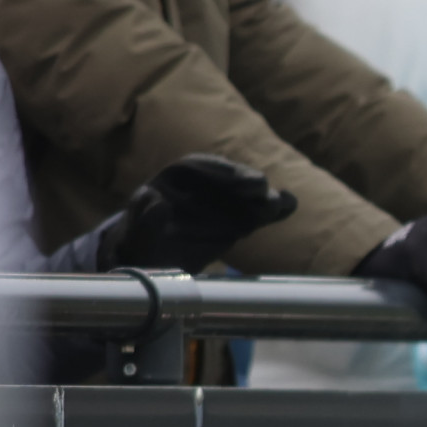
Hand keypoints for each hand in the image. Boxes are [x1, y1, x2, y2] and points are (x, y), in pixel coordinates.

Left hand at [91, 154, 297, 272]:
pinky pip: (259, 213)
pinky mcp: (240, 220)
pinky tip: (289, 207)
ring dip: (265, 198)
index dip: (219, 172)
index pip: (200, 166)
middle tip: (260, 190)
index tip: (237, 182)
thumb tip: (158, 203)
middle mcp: (206, 185)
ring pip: (250, 195)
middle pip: (231, 177)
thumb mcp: (136, 233)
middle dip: (246, 182)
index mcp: (178, 177)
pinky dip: (274, 210)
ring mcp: (226, 202)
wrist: (152, 259)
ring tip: (280, 205)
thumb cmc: (141, 241)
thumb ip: (145, 219)